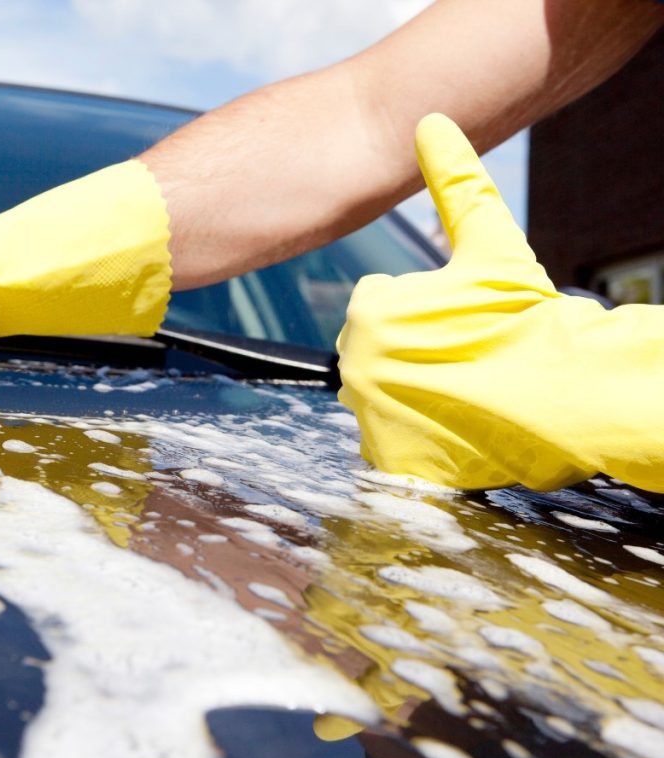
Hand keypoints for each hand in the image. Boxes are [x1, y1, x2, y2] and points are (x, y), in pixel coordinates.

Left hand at [336, 114, 663, 492]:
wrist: (574, 394)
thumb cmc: (531, 319)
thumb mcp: (491, 246)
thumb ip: (456, 183)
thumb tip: (431, 122)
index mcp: (369, 314)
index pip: (374, 309)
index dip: (420, 315)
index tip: (457, 326)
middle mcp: (356, 369)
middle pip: (373, 356)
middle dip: (413, 355)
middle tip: (465, 359)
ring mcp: (371, 420)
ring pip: (382, 398)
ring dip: (416, 395)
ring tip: (465, 389)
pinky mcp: (392, 462)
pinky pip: (393, 444)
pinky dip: (419, 439)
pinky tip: (456, 423)